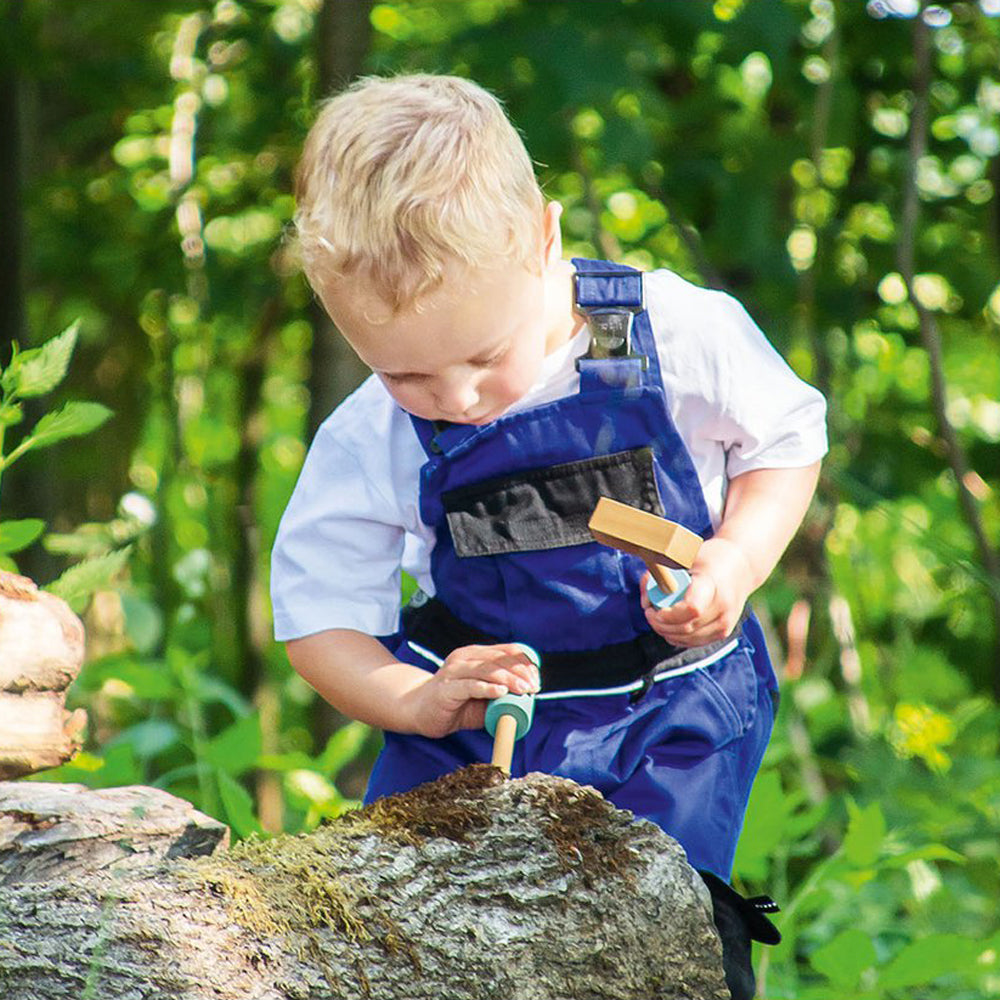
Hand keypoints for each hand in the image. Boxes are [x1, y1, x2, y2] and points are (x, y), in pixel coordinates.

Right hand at [405, 644, 540, 738]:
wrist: (418, 709)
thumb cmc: (455, 703)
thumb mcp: (483, 697)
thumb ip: (501, 693)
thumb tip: (527, 697)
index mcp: (476, 655)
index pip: (506, 651)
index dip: (525, 663)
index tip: (537, 680)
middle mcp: (465, 658)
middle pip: (499, 659)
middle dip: (520, 672)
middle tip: (534, 687)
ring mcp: (454, 671)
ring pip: (486, 669)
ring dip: (509, 679)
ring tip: (524, 690)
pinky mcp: (447, 688)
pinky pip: (470, 685)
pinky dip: (487, 687)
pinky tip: (501, 691)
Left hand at [640, 537, 754, 646]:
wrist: (741, 566)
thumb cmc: (709, 558)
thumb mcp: (685, 556)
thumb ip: (661, 574)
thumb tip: (645, 599)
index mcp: (713, 585)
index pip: (691, 609)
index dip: (668, 614)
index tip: (652, 607)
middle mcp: (723, 608)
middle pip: (686, 627)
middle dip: (660, 624)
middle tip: (648, 611)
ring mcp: (725, 623)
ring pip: (688, 639)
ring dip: (666, 631)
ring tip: (657, 617)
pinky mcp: (723, 633)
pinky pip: (694, 642)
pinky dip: (677, 636)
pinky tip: (669, 624)